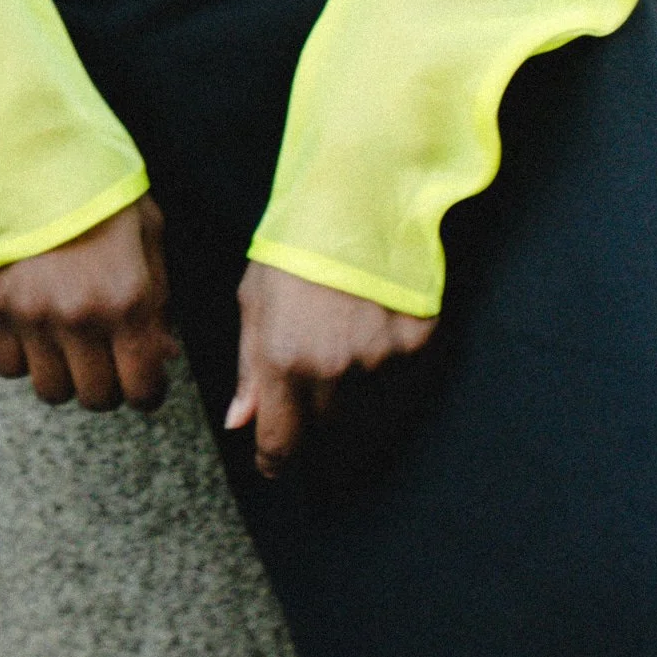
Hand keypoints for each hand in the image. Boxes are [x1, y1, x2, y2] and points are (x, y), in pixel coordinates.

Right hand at [0, 194, 177, 412]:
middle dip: (108, 384)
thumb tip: (163, 354)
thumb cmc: (100, 189)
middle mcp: (80, 318)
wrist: (32, 152)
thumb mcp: (148, 233)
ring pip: (51, 391)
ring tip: (69, 344)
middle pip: (96, 398)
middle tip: (108, 358)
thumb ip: (158, 299)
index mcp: (128, 299)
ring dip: (64, 376)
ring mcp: (33, 316)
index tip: (144, 381)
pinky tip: (35, 330)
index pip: (142, 390)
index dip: (148, 391)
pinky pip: (9, 368)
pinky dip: (23, 358)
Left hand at [225, 262, 434, 479]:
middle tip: (310, 382)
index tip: (274, 458)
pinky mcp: (416, 346)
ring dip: (352, 398)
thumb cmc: (296, 244)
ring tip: (342, 346)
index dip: (275, 460)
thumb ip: (249, 369)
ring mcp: (379, 363)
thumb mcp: (255, 301)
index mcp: (283, 362)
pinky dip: (389, 370)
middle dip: (313, 422)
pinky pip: (401, 383)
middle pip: (325, 435)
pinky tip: (375, 331)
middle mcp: (332, 373)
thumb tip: (240, 422)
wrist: (357, 196)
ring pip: (365, 414)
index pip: (280, 448)